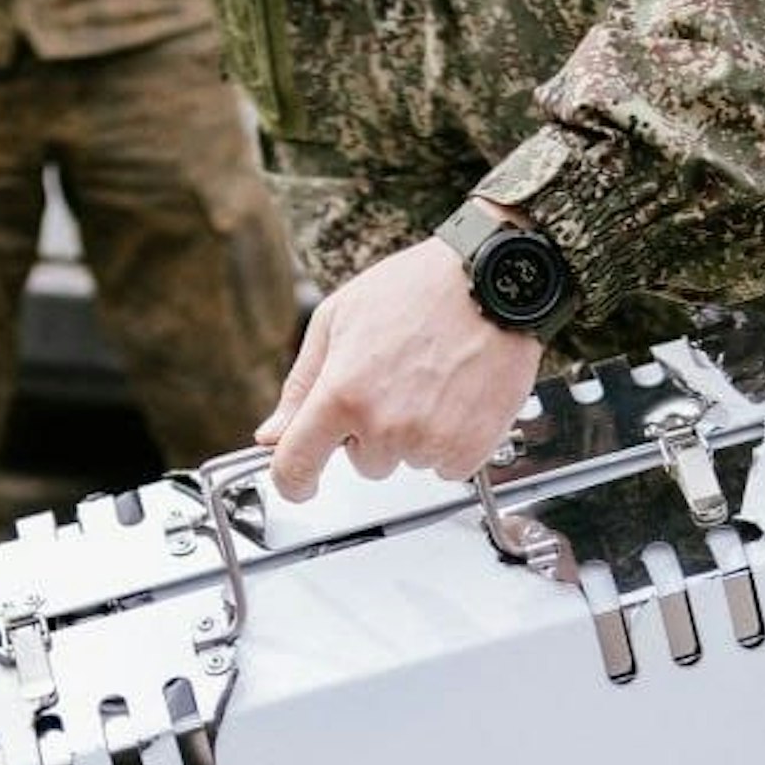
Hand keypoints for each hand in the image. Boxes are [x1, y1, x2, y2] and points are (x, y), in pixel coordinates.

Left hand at [256, 236, 541, 502]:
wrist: (491, 281)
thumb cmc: (415, 289)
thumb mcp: (337, 319)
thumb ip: (301, 385)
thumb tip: (272, 434)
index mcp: (340, 393)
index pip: (296, 466)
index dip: (292, 482)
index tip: (300, 483)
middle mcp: (383, 424)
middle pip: (364, 463)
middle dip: (373, 431)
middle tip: (397, 381)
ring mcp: (428, 439)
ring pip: (408, 462)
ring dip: (416, 434)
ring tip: (432, 380)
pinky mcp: (471, 447)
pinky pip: (448, 467)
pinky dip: (453, 441)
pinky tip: (458, 397)